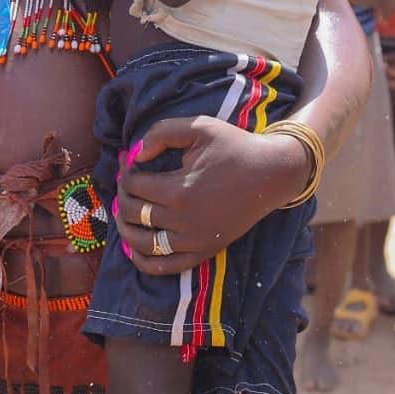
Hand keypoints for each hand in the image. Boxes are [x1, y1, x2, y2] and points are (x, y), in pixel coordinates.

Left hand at [114, 116, 309, 274]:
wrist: (272, 173)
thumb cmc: (234, 146)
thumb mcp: (199, 127)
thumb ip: (161, 133)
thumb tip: (135, 154)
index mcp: (179, 190)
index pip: (133, 185)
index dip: (125, 169)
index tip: (128, 158)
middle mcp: (184, 221)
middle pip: (133, 212)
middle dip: (122, 194)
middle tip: (126, 180)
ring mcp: (194, 240)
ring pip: (143, 243)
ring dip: (124, 227)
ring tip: (123, 209)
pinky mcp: (204, 250)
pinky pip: (165, 266)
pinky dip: (143, 261)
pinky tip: (132, 247)